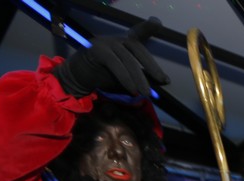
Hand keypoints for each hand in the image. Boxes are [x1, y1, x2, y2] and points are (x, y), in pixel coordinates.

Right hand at [53, 19, 167, 97]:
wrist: (78, 78)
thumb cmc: (104, 76)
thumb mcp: (128, 77)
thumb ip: (144, 77)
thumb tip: (165, 81)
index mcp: (124, 42)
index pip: (138, 32)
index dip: (148, 27)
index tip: (158, 23)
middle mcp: (116, 39)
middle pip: (138, 49)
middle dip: (152, 66)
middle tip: (162, 81)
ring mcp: (106, 42)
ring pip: (128, 59)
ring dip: (139, 78)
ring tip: (146, 93)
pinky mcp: (97, 50)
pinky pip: (115, 64)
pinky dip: (125, 78)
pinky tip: (132, 89)